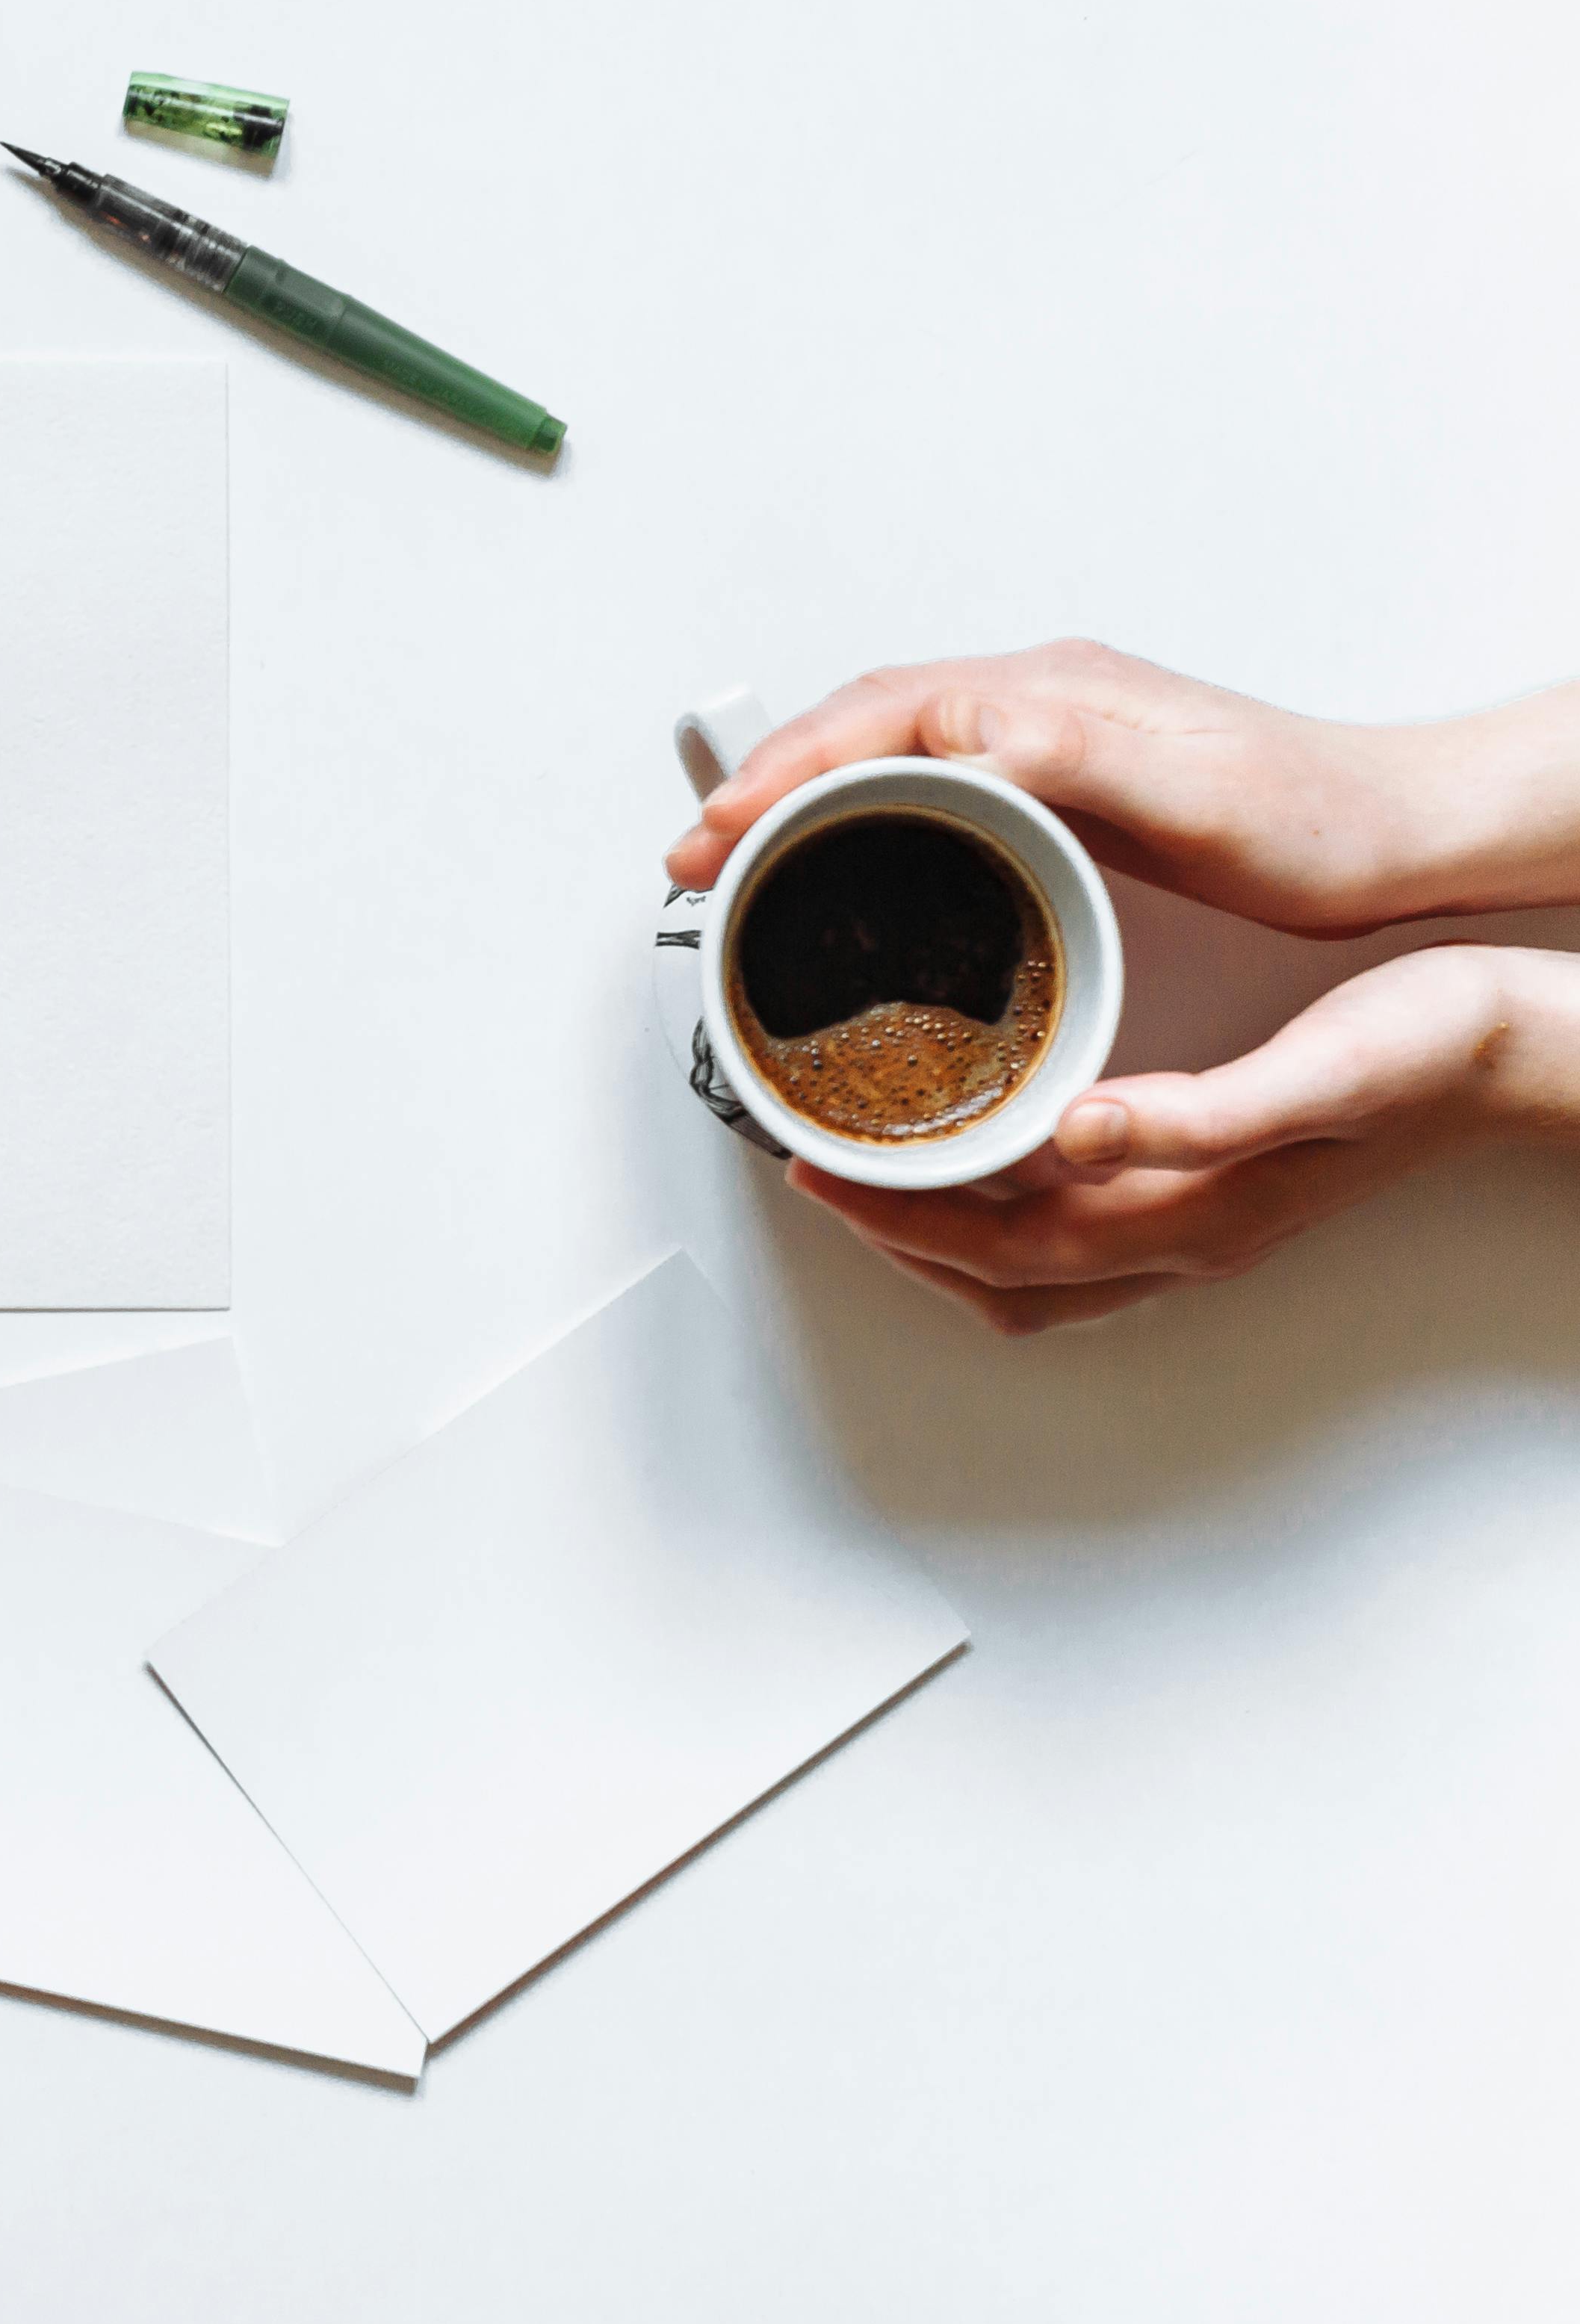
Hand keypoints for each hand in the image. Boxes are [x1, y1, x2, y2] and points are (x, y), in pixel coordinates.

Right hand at [664, 641, 1450, 932]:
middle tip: (693, 855)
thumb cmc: (1308, 817)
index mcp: (1048, 696)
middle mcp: (1036, 702)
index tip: (721, 827)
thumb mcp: (1189, 790)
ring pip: (882, 747)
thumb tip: (961, 733)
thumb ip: (1070, 754)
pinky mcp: (1056, 779)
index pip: (879, 715)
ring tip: (735, 853)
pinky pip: (920, 777)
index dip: (785, 769)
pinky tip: (838, 850)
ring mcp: (1043, 737)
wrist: (1394, 832)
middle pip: (860, 722)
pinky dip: (853, 807)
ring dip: (796, 794)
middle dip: (759, 781)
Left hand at [789, 946, 1579, 1331]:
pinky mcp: (1215, 1194)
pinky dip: (1003, 1215)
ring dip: (942, 1232)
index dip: (902, 1218)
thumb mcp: (1320, 1068)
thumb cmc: (1436, 1050)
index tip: (821, 1170)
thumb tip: (1077, 1137)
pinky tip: (984, 1157)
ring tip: (871, 1170)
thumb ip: (1196, 1112)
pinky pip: (1077, 1239)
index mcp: (1196, 1210)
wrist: (1528, 1057)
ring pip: (1036, 1270)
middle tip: (816, 1168)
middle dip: (895, 1232)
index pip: (1007, 1243)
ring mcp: (1204, 1226)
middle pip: (1001, 1273)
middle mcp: (1190, 1236)